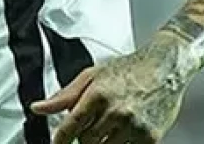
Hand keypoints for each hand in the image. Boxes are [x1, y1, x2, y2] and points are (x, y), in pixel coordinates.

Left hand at [30, 39, 187, 143]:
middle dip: (84, 139)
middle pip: (86, 142)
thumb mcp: (91, 75)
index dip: (60, 140)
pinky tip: (123, 132)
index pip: (70, 128)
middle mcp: (116, 111)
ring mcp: (134, 126)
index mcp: (98, 95)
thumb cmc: (129, 69)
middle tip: (90, 128)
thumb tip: (38, 108)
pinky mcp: (150, 138)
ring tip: (108, 128)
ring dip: (102, 143)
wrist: (165, 68)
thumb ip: (64, 95)